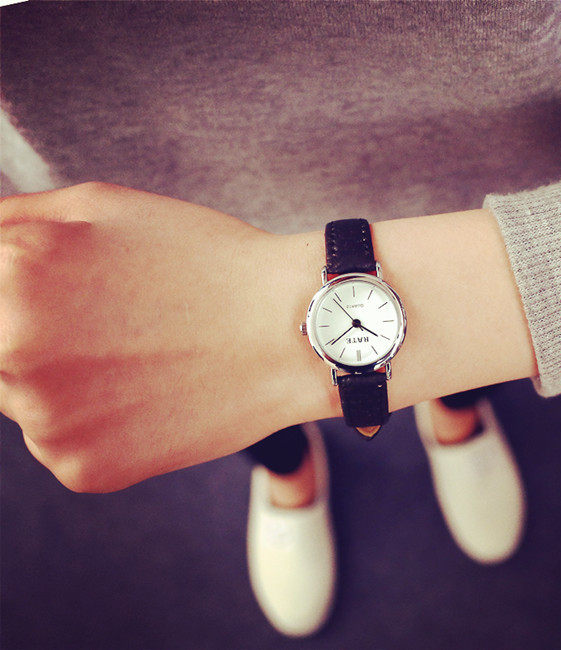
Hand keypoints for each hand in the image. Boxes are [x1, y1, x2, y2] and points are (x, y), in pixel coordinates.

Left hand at [0, 183, 310, 491]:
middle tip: (104, 320)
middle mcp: (12, 357)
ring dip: (59, 377)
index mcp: (10, 280)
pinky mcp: (83, 470)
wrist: (286, 330)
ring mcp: (46, 423)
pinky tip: (144, 391)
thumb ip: (9, 220)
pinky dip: (93, 418)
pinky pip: (62, 439)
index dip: (19, 289)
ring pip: (23, 396)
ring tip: (132, 354)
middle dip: (32, 331)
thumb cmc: (206, 262)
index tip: (64, 299)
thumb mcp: (100, 205)